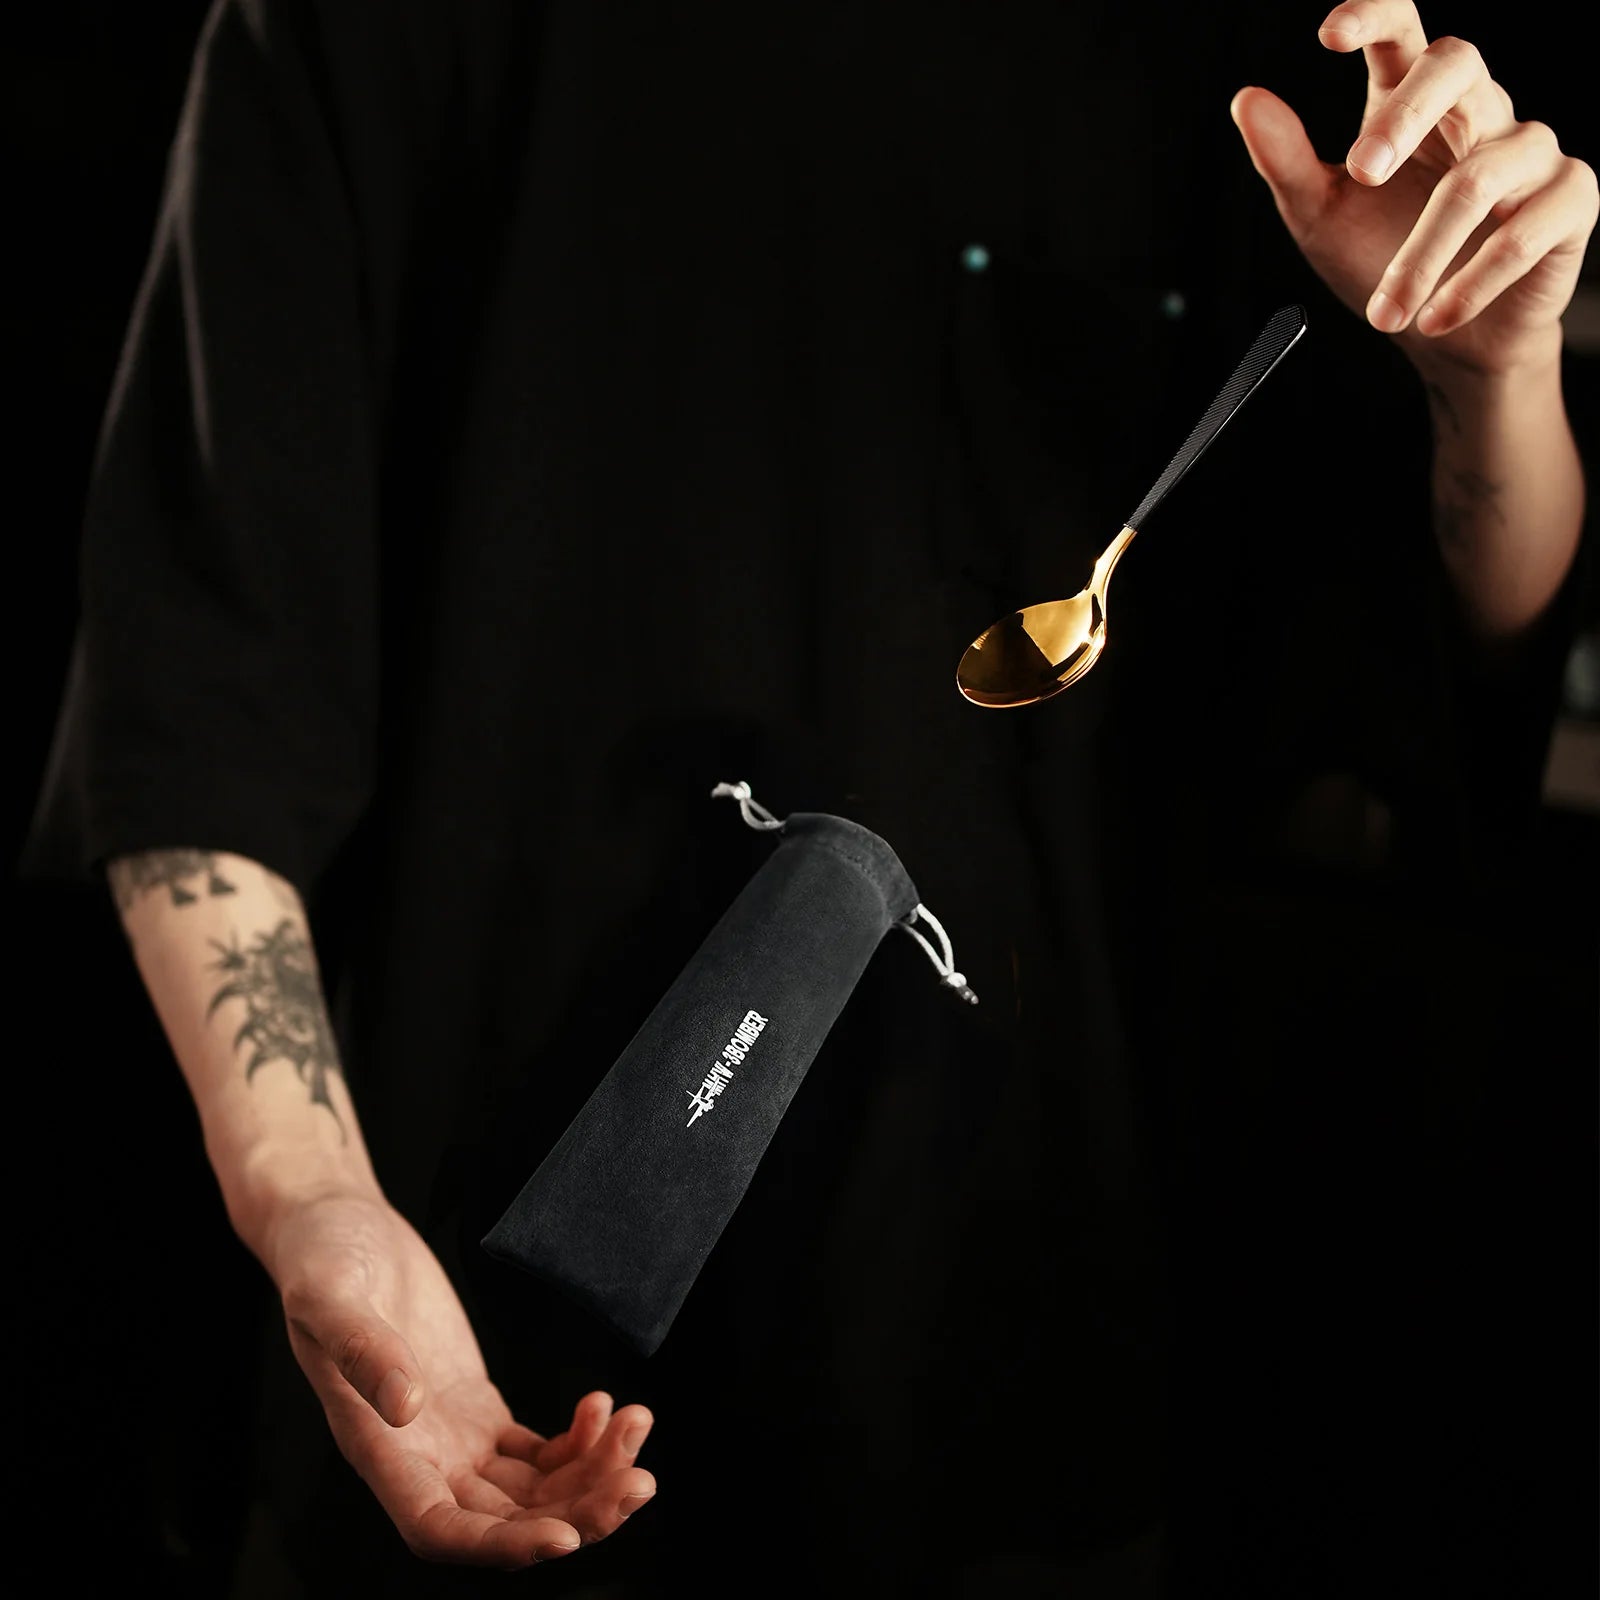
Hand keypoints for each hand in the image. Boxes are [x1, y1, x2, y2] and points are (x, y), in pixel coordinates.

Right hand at [259, 1189, 656, 1567]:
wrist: (335, 1226)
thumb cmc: (320, 1260)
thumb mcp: (331, 1296)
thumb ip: (363, 1351)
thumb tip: (405, 1406)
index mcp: (377, 1448)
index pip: (440, 1528)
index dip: (501, 1546)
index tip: (562, 1538)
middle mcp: (418, 1457)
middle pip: (504, 1521)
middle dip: (575, 1514)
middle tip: (639, 1483)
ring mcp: (451, 1435)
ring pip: (529, 1491)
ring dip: (588, 1476)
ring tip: (636, 1428)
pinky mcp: (475, 1404)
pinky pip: (534, 1451)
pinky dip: (576, 1441)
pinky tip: (602, 1405)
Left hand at [1230, 0, 1597, 376]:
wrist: (1445, 340)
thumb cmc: (1382, 260)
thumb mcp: (1321, 216)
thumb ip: (1286, 161)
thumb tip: (1246, 99)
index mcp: (1415, 102)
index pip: (1404, 30)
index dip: (1375, 15)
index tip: (1330, 34)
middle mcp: (1477, 111)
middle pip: (1456, 64)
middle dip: (1405, 113)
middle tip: (1360, 171)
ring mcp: (1529, 152)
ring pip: (1479, 178)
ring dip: (1422, 255)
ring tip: (1385, 313)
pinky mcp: (1568, 201)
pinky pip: (1524, 233)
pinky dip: (1470, 284)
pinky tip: (1433, 318)